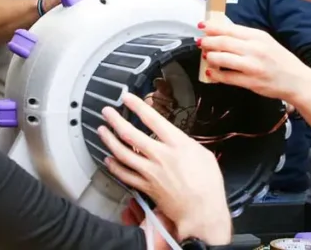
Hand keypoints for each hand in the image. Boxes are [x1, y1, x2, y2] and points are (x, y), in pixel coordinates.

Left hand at [98, 93, 231, 244]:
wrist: (202, 212)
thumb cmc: (208, 184)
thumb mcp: (203, 154)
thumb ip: (185, 143)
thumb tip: (175, 138)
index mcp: (177, 144)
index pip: (152, 119)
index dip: (137, 106)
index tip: (127, 97)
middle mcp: (160, 156)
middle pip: (130, 135)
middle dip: (115, 120)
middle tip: (107, 112)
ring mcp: (150, 172)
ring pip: (122, 154)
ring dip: (109, 140)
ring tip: (102, 131)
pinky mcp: (146, 187)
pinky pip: (125, 175)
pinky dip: (114, 167)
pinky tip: (108, 159)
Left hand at [197, 18, 310, 102]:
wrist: (296, 80)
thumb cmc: (280, 60)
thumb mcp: (266, 42)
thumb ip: (246, 37)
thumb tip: (223, 33)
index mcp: (258, 36)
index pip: (230, 29)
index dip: (213, 27)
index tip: (201, 25)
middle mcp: (255, 49)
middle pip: (224, 42)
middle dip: (208, 41)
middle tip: (200, 42)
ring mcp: (252, 66)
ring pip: (222, 59)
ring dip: (210, 57)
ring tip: (206, 56)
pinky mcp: (250, 82)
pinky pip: (227, 77)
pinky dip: (216, 75)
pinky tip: (211, 73)